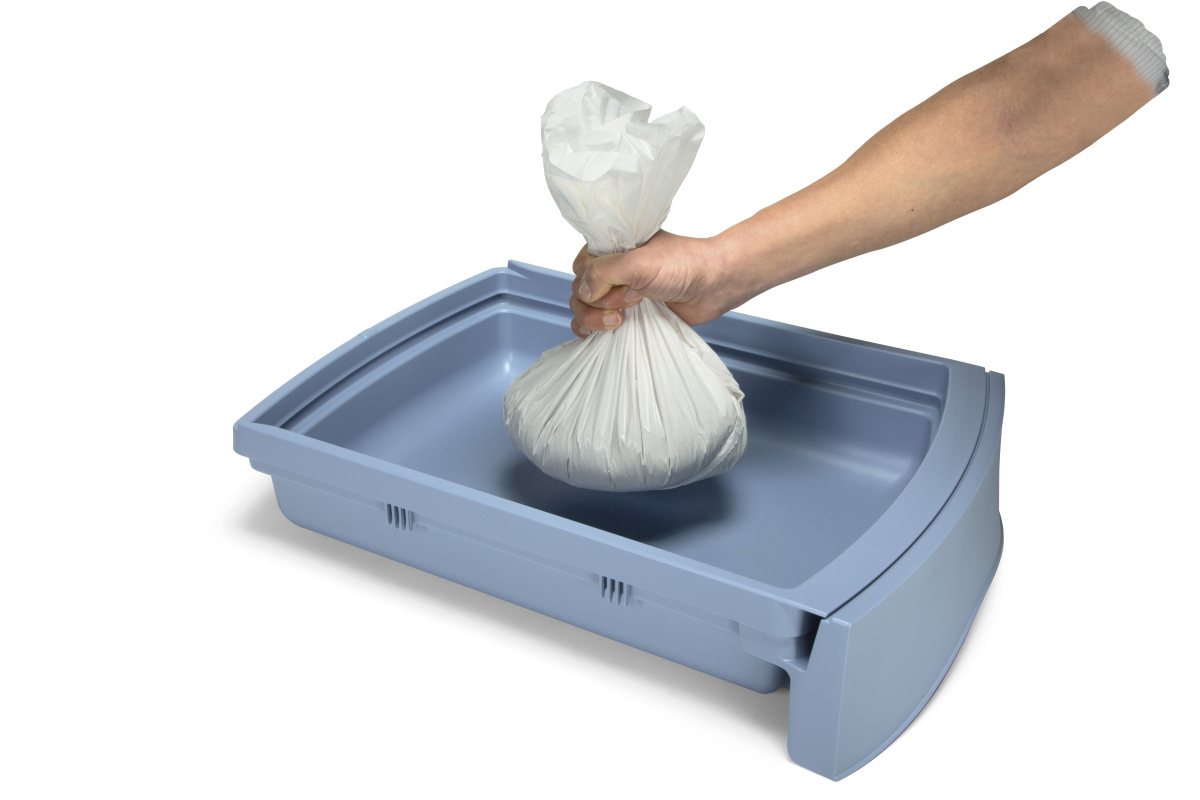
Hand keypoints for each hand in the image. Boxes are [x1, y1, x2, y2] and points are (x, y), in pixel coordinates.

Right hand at [568, 231, 736, 336]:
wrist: (712, 285)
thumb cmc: (682, 265)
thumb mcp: (638, 262)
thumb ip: (604, 272)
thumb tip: (582, 292)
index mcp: (611, 250)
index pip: (580, 267)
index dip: (591, 280)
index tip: (619, 284)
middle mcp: (612, 271)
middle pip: (579, 291)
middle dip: (599, 302)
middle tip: (632, 300)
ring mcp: (617, 295)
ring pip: (584, 310)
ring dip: (597, 319)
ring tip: (624, 319)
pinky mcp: (626, 316)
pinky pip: (595, 327)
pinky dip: (594, 332)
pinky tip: (609, 332)